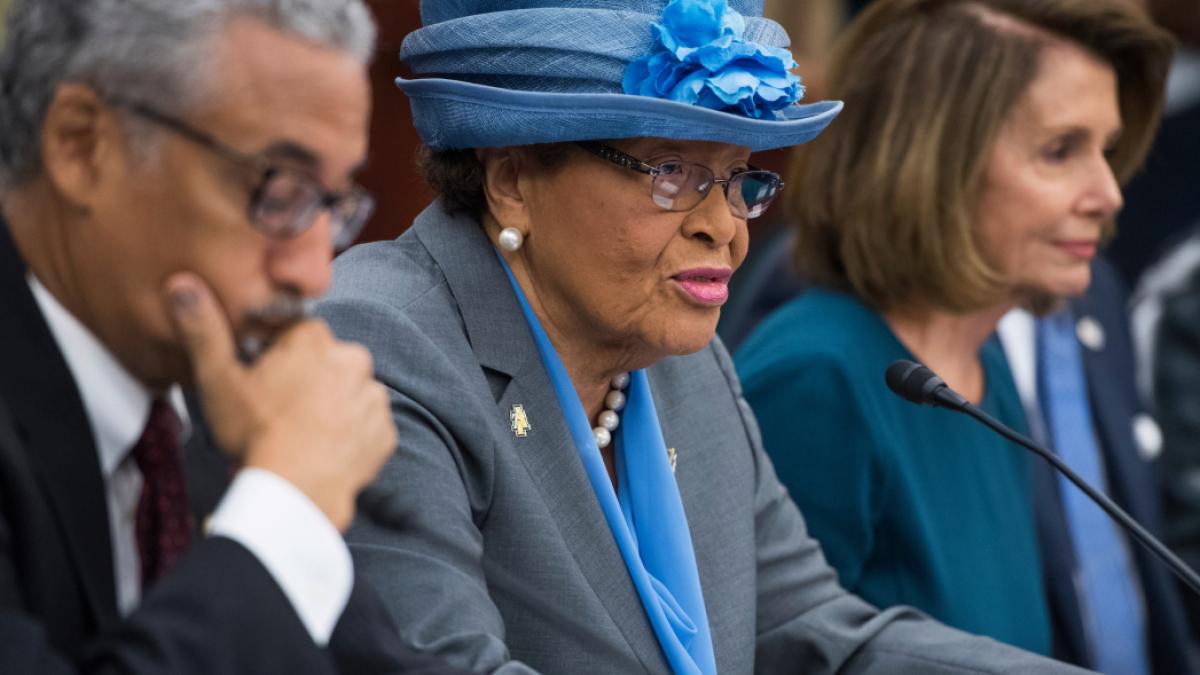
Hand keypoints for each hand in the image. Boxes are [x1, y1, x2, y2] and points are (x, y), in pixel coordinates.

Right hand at [164, 273, 394, 530]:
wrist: (297, 491)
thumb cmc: (255, 433)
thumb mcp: (218, 380)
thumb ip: (203, 329)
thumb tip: (182, 284)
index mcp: (314, 339)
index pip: (295, 334)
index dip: (275, 357)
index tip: (260, 384)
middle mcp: (353, 359)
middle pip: (325, 362)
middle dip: (306, 380)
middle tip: (279, 414)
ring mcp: (374, 397)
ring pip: (348, 394)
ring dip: (331, 408)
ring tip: (302, 436)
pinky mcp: (385, 433)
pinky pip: (367, 427)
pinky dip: (350, 437)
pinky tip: (325, 452)